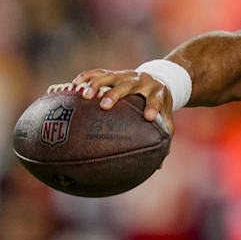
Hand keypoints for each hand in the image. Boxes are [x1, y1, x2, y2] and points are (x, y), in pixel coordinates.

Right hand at [50, 69, 174, 135]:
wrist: (160, 78)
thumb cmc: (160, 104)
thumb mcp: (166, 117)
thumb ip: (163, 136)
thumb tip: (158, 167)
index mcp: (157, 92)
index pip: (156, 99)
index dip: (153, 106)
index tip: (149, 117)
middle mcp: (141, 81)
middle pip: (128, 85)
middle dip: (116, 94)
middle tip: (104, 105)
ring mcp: (125, 75)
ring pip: (109, 76)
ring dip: (96, 84)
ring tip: (84, 95)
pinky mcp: (113, 73)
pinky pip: (97, 72)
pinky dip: (86, 77)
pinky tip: (74, 85)